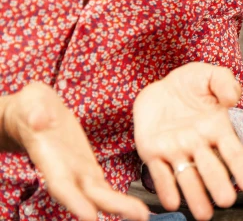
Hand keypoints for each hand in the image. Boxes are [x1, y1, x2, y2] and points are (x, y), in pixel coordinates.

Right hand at [2, 82, 148, 220]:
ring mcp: (78, 171)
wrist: (34, 113)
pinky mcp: (89, 167)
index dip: (74, 201)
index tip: (90, 216)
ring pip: (100, 193)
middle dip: (112, 206)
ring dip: (121, 205)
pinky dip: (119, 198)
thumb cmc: (30, 108)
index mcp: (50, 157)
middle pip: (89, 194)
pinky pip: (104, 186)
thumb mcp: (32, 103)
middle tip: (139, 216)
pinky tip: (135, 208)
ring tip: (142, 215)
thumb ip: (36, 112)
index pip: (61, 184)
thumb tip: (40, 119)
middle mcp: (65, 171)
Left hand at [133, 63, 242, 220]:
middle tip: (227, 200)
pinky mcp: (153, 152)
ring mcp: (176, 150)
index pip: (233, 151)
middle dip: (218, 184)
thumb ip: (224, 83)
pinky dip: (166, 188)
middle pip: (211, 168)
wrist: (160, 85)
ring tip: (204, 214)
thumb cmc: (191, 82)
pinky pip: (160, 173)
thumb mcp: (209, 74)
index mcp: (216, 128)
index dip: (242, 167)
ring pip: (187, 177)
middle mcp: (198, 144)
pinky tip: (171, 202)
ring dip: (195, 196)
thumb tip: (233, 99)